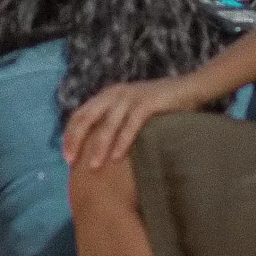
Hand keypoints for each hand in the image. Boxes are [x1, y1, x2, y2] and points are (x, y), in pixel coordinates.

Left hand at [61, 74, 229, 170]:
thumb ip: (114, 122)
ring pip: (108, 124)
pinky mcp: (148, 103)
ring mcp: (131, 97)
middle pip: (87, 118)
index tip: (66, 156)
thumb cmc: (158, 106)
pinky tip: (117, 157)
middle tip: (71, 162)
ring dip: (99, 147)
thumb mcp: (130, 110)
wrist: (189, 89)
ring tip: (93, 166)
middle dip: (76, 141)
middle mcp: (115, 94)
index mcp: (107, 95)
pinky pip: (131, 124)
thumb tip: (96, 149)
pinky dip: (123, 141)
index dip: (70, 135)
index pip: (80, 114)